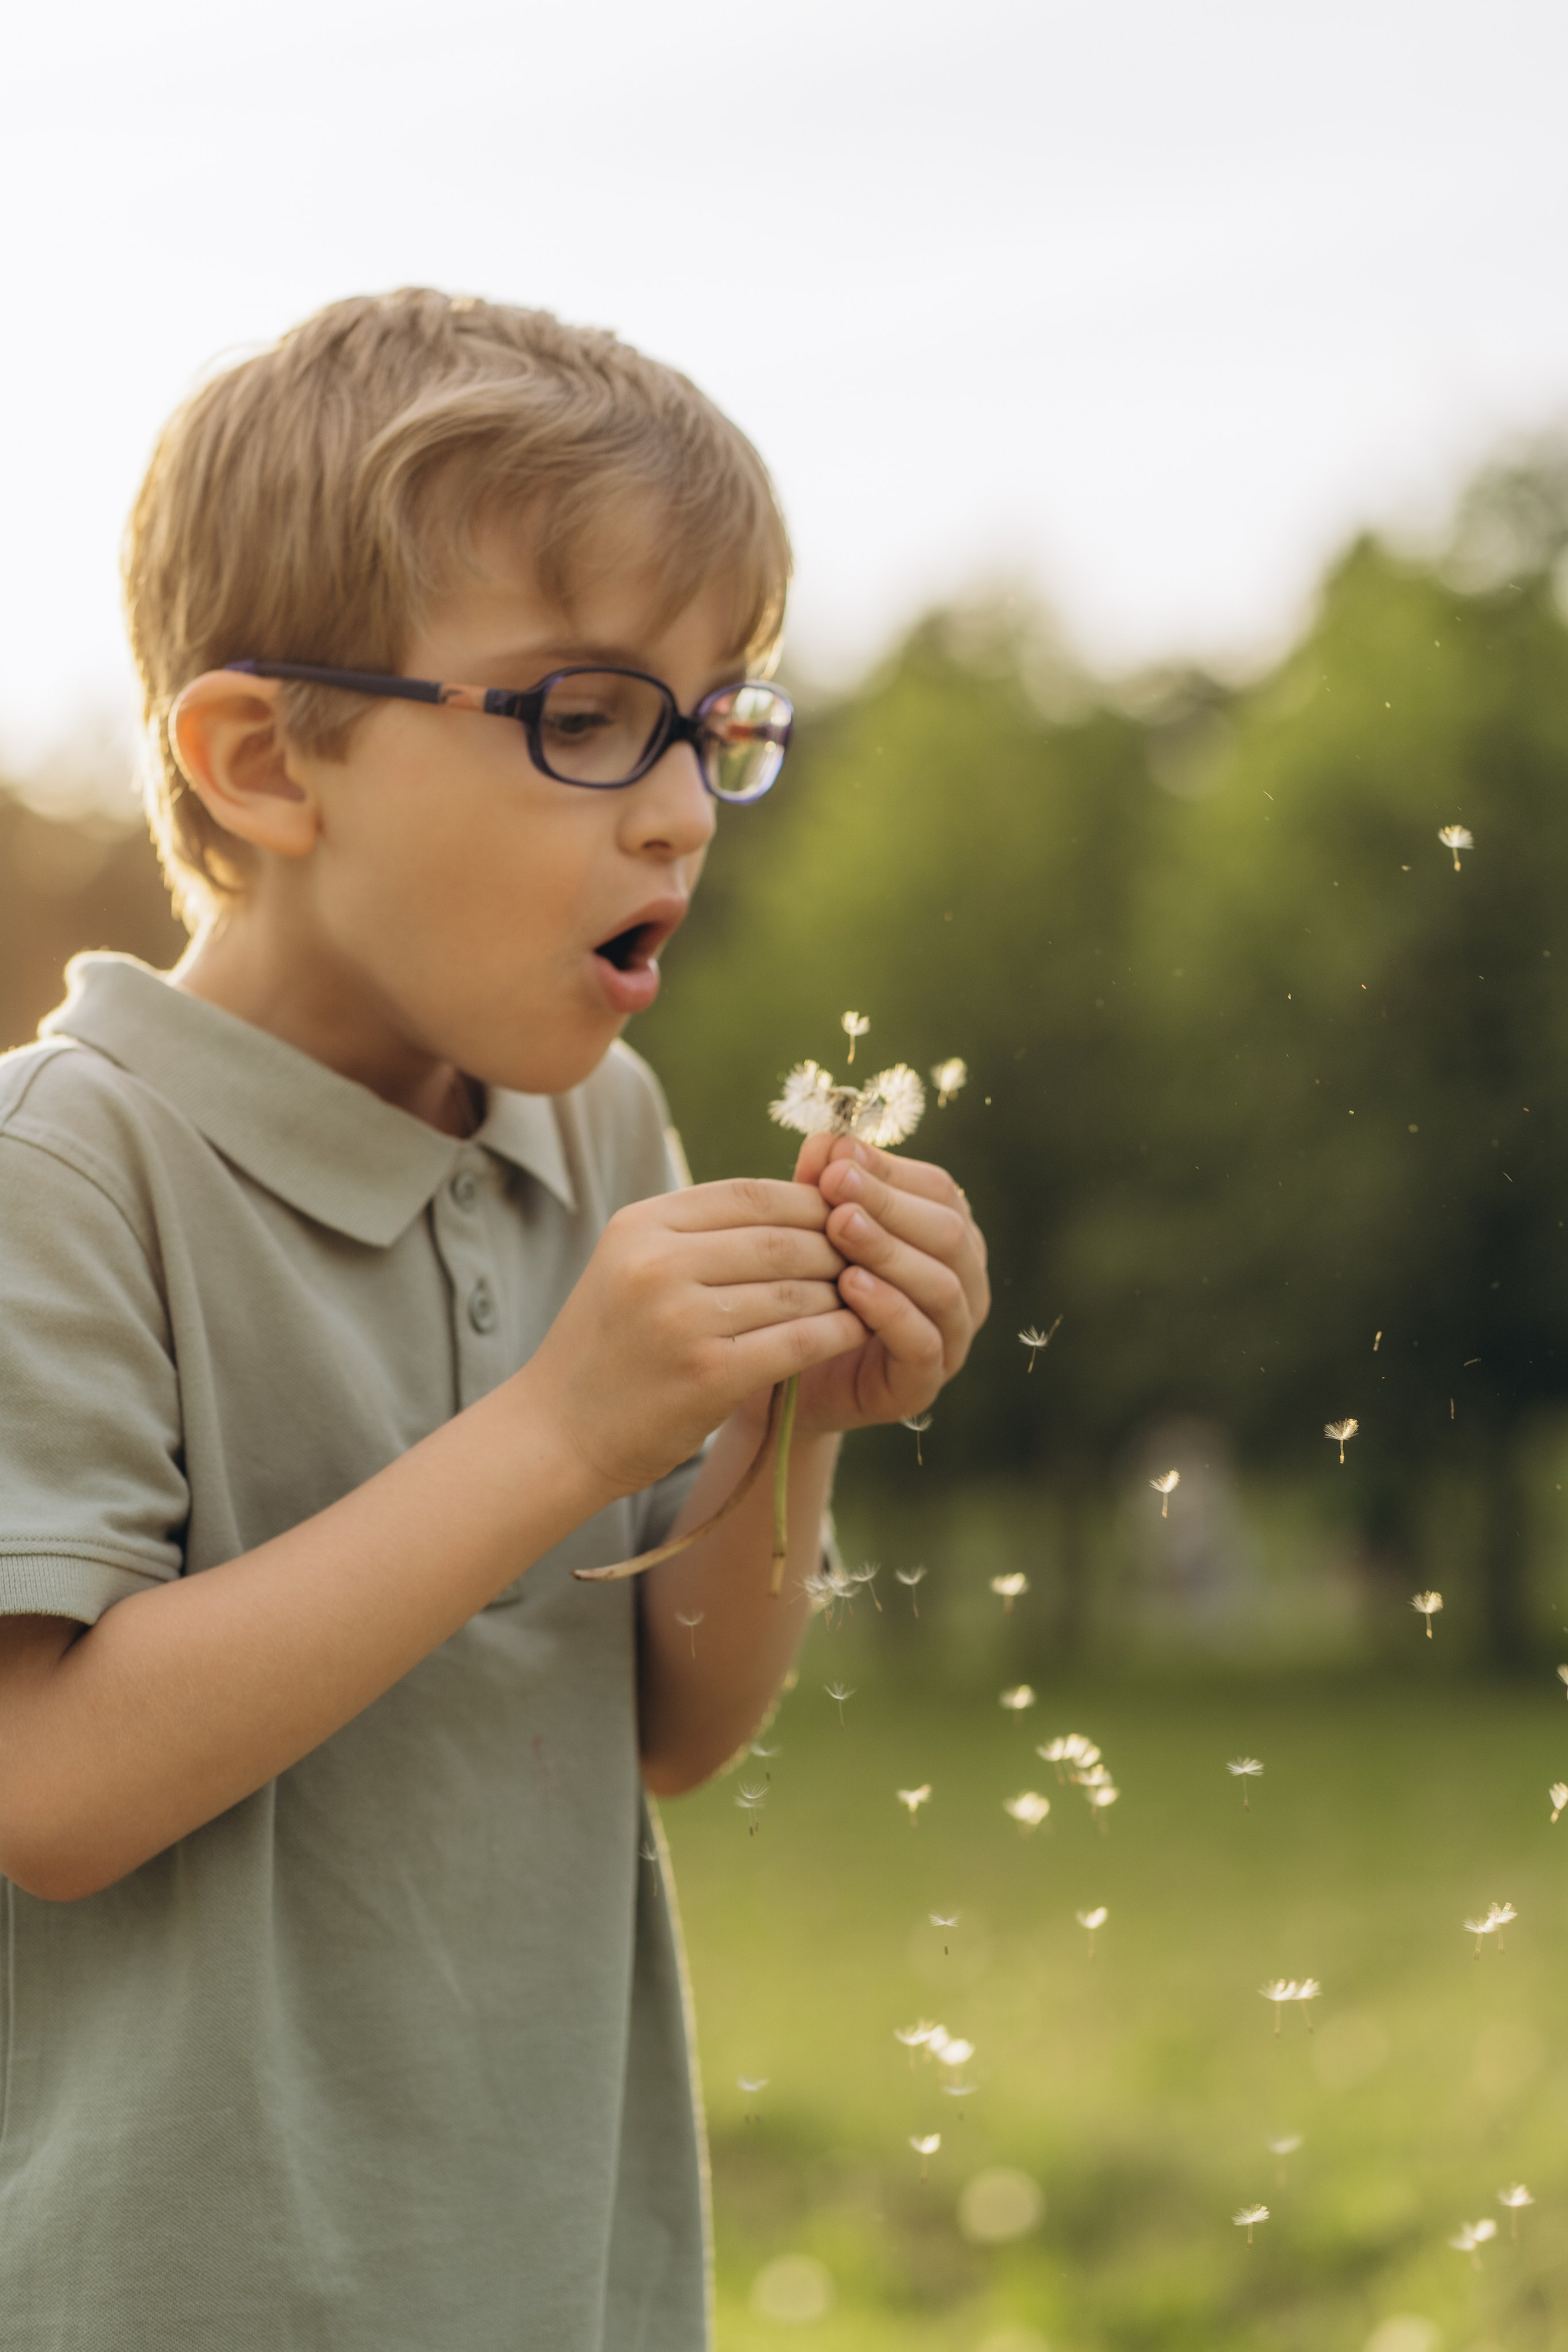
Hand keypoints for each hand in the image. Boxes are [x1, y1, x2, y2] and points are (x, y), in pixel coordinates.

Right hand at [526, 1179, 866, 1493]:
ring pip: (798, 1289)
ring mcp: (682, 1320)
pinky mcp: (708, 1376)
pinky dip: (838, 1332)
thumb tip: (798, 1201)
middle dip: (836, 1247)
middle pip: (782, 1239)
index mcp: (641, 1225)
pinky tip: (858, 1330)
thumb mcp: (634, 1266)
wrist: (556, 1433)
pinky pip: (799, 1340)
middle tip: (871, 1257)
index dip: (810, 1201)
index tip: (845, 1215)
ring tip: (868, 1293)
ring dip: (843, 1291)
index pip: (751, 1193)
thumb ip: (700, 1232)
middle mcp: (657, 1264)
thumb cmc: (610, 1348)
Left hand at [784, 1133, 989, 1435]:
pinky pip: (923, 1343)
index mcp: (947, 1238)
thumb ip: (822, 1187)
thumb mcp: (810, 1231)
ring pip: (941, 1285)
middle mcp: (963, 1285)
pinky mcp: (925, 1384)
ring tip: (840, 1227)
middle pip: (947, 1232)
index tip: (837, 1154)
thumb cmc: (805, 1292)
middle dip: (889, 1204)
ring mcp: (952, 1338)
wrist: (779, 1378)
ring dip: (889, 1250)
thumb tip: (828, 1138)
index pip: (937, 1190)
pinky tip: (851, 1285)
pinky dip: (890, 1310)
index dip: (889, 1169)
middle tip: (835, 1184)